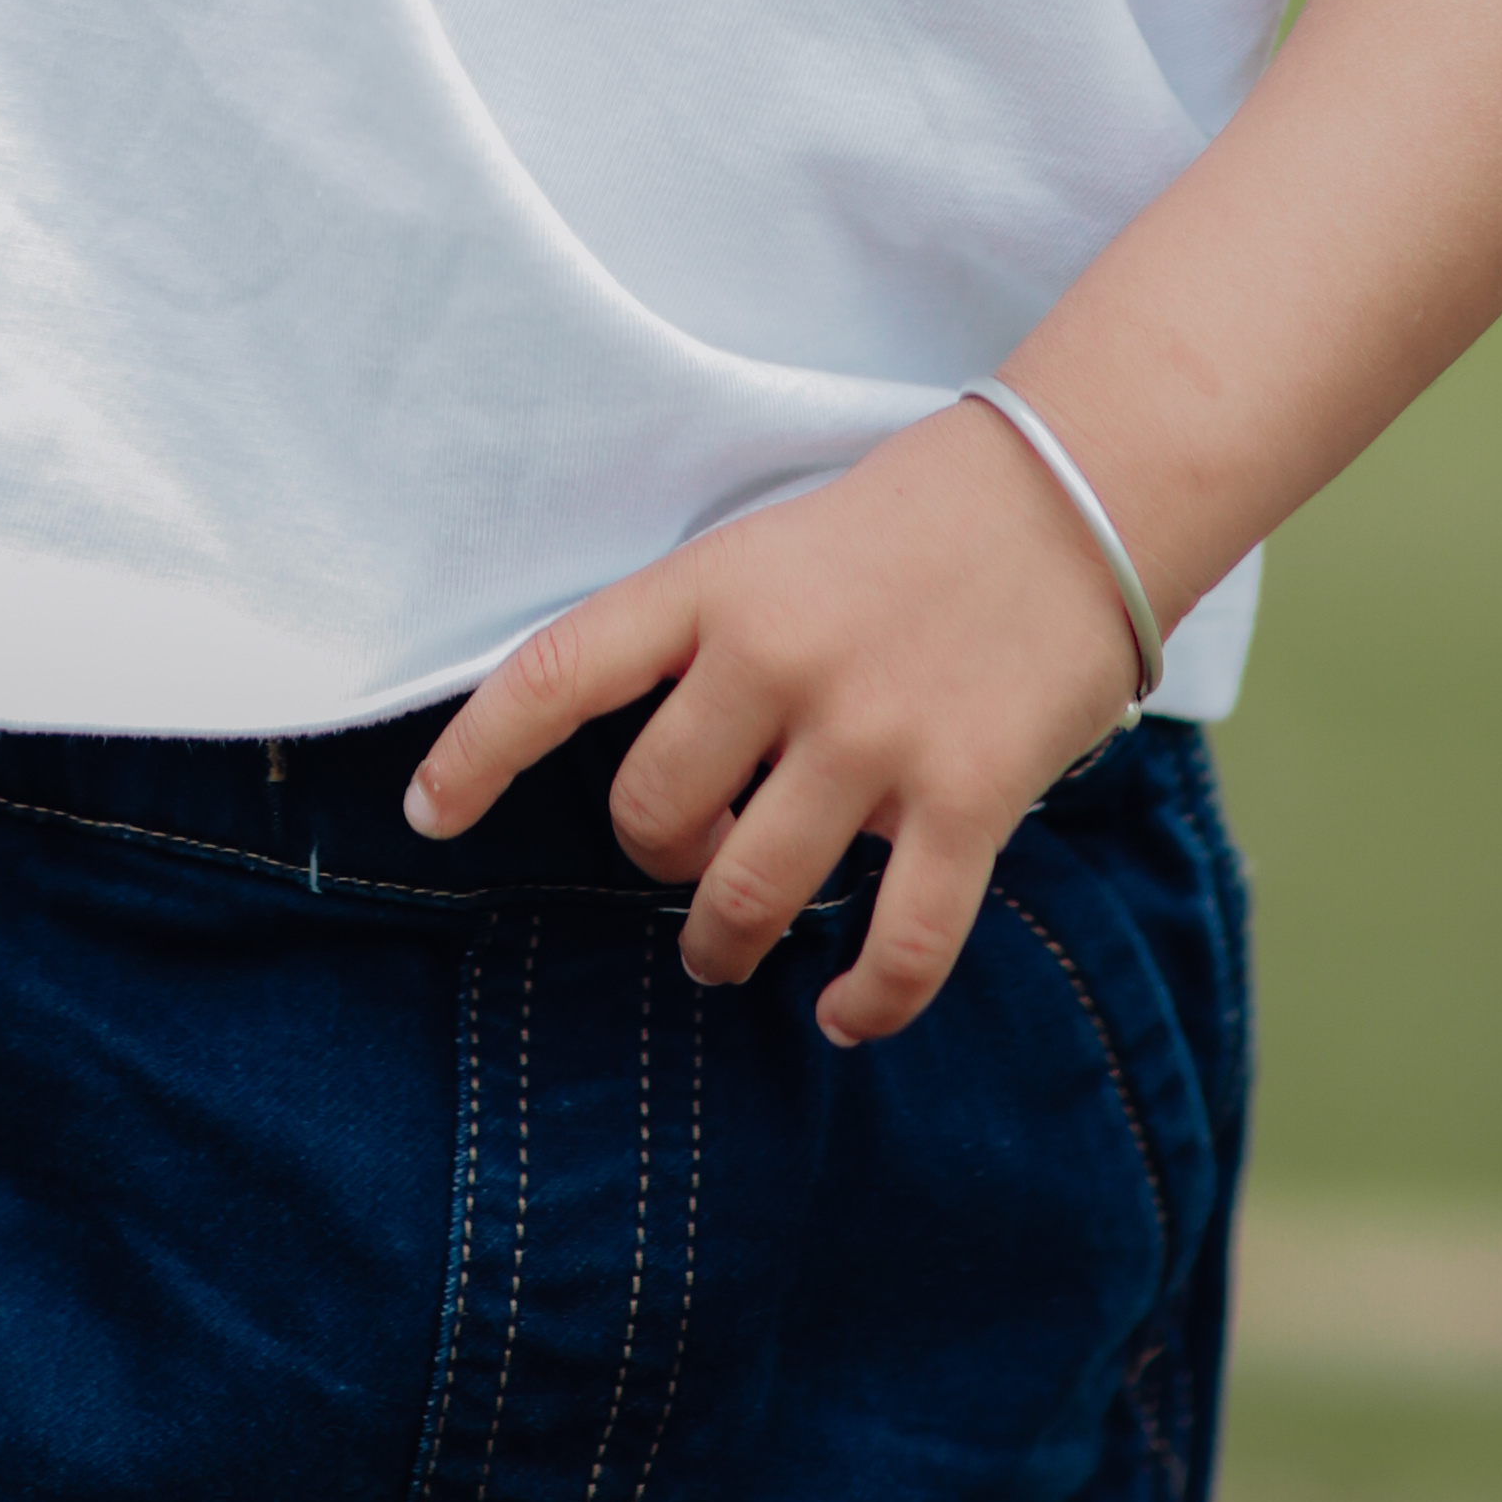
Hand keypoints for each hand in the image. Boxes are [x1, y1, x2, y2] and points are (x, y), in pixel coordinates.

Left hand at [405, 403, 1147, 1046]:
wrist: (1075, 488)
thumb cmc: (912, 520)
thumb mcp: (775, 546)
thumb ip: (708, 644)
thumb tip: (659, 778)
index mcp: (717, 584)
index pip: (556, 674)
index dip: (475, 754)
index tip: (426, 815)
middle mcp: (778, 661)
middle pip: (652, 816)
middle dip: (657, 857)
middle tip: (693, 854)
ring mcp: (873, 733)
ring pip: (751, 895)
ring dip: (727, 945)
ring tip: (731, 950)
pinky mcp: (968, 796)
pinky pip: (899, 946)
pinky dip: (866, 1002)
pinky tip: (847, 1012)